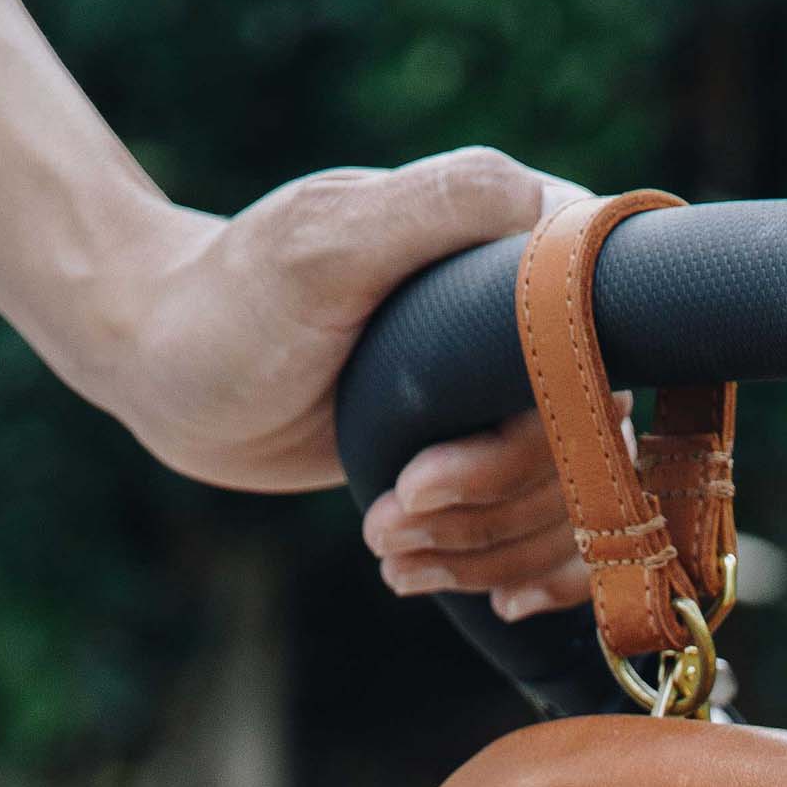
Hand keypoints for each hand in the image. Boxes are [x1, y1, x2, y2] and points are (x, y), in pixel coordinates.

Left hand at [103, 146, 591, 614]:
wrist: (172, 368)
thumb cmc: (235, 299)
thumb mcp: (327, 244)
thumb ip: (437, 208)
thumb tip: (548, 209)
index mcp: (523, 239)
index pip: (615, 341)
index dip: (553, 429)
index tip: (441, 471)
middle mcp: (538, 317)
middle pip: (595, 448)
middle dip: (494, 508)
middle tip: (393, 515)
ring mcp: (515, 394)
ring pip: (572, 505)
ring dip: (483, 552)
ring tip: (388, 552)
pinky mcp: (487, 458)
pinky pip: (548, 534)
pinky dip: (501, 575)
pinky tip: (437, 579)